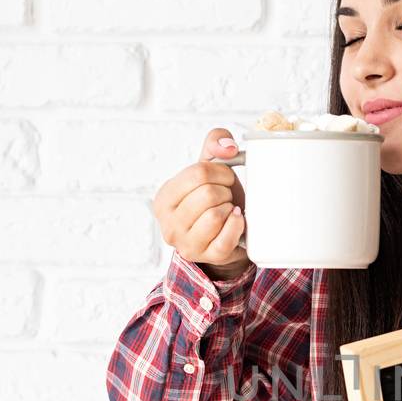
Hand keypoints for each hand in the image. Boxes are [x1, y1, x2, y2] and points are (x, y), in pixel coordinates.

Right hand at [152, 126, 250, 277]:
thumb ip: (215, 143)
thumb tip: (227, 147)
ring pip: (216, 214)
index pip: (197, 173)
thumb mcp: (209, 168)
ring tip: (228, 209)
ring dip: (230, 208)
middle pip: (208, 194)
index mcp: (164, 198)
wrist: (225, 237)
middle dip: (226, 191)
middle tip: (227, 196)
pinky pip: (226, 236)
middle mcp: (169, 223)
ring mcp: (186, 243)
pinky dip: (237, 224)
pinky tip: (237, 219)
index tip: (225, 179)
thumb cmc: (215, 200)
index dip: (221, 172)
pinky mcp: (207, 256)